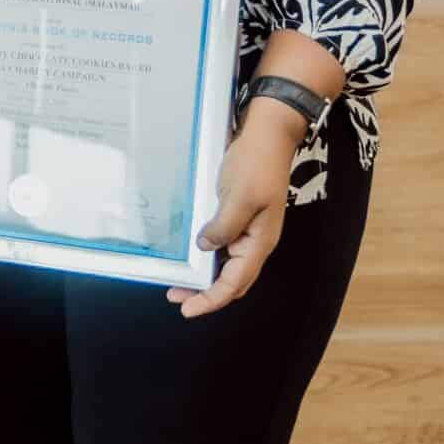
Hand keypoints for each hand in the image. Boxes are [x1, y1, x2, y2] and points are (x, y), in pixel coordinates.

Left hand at [167, 100, 300, 318]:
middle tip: (175, 296)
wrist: (268, 134)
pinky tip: (189, 253)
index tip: (188, 309)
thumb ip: (223, 226)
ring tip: (178, 281)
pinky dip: (206, 255)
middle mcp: (255, 241)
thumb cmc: (257, 163)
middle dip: (205, 293)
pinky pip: (222, 244)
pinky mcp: (238, 216)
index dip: (212, 299)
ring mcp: (248, 230)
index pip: (235, 283)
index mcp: (260, 242)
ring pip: (226, 264)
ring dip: (204, 275)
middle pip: (231, 280)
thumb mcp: (239, 195)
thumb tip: (205, 248)